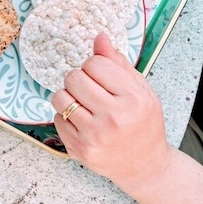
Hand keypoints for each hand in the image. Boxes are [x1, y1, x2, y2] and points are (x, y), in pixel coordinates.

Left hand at [51, 33, 171, 193]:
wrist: (145, 166)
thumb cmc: (143, 123)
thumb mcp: (141, 90)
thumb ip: (118, 63)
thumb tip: (99, 37)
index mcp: (134, 99)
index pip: (95, 63)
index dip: (95, 66)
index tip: (102, 77)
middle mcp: (114, 118)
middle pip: (74, 77)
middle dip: (79, 79)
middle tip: (91, 90)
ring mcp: (95, 136)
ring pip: (60, 97)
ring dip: (68, 97)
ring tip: (85, 105)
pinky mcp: (79, 149)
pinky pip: (57, 118)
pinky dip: (66, 117)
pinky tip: (83, 123)